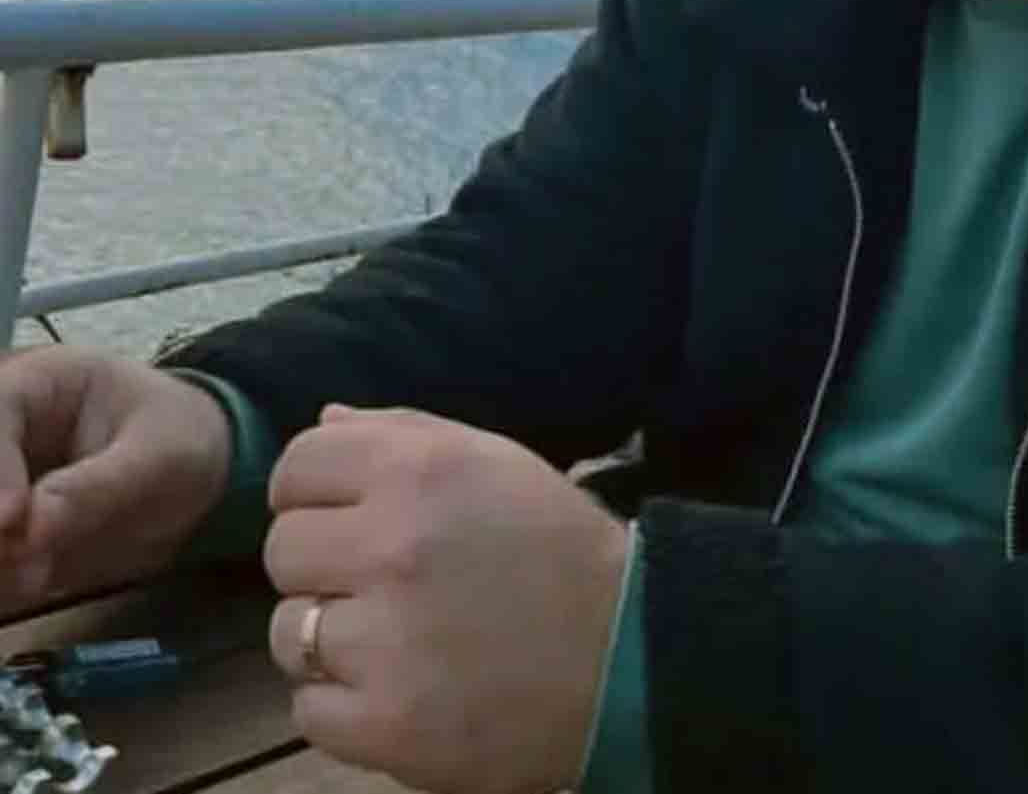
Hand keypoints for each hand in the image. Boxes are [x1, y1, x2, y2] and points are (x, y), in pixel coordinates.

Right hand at [0, 347, 233, 605]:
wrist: (201, 474)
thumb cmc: (182, 441)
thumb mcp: (157, 457)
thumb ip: (95, 489)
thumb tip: (28, 533)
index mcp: (43, 384)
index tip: (11, 521)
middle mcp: (6, 431)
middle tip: (23, 563)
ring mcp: (0, 480)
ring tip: (34, 582)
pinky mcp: (4, 531)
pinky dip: (5, 579)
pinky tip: (28, 589)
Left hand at [264, 405, 629, 793]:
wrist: (624, 654)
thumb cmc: (554, 545)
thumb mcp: (492, 462)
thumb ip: (404, 433)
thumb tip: (324, 423)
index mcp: (418, 470)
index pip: (297, 467)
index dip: (310, 492)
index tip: (340, 517)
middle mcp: (393, 545)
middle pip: (283, 550)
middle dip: (320, 564)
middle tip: (375, 580)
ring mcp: (384, 640)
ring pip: (287, 632)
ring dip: (329, 636)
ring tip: (392, 637)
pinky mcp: (385, 724)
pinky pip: (308, 707)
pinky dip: (344, 703)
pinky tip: (396, 686)